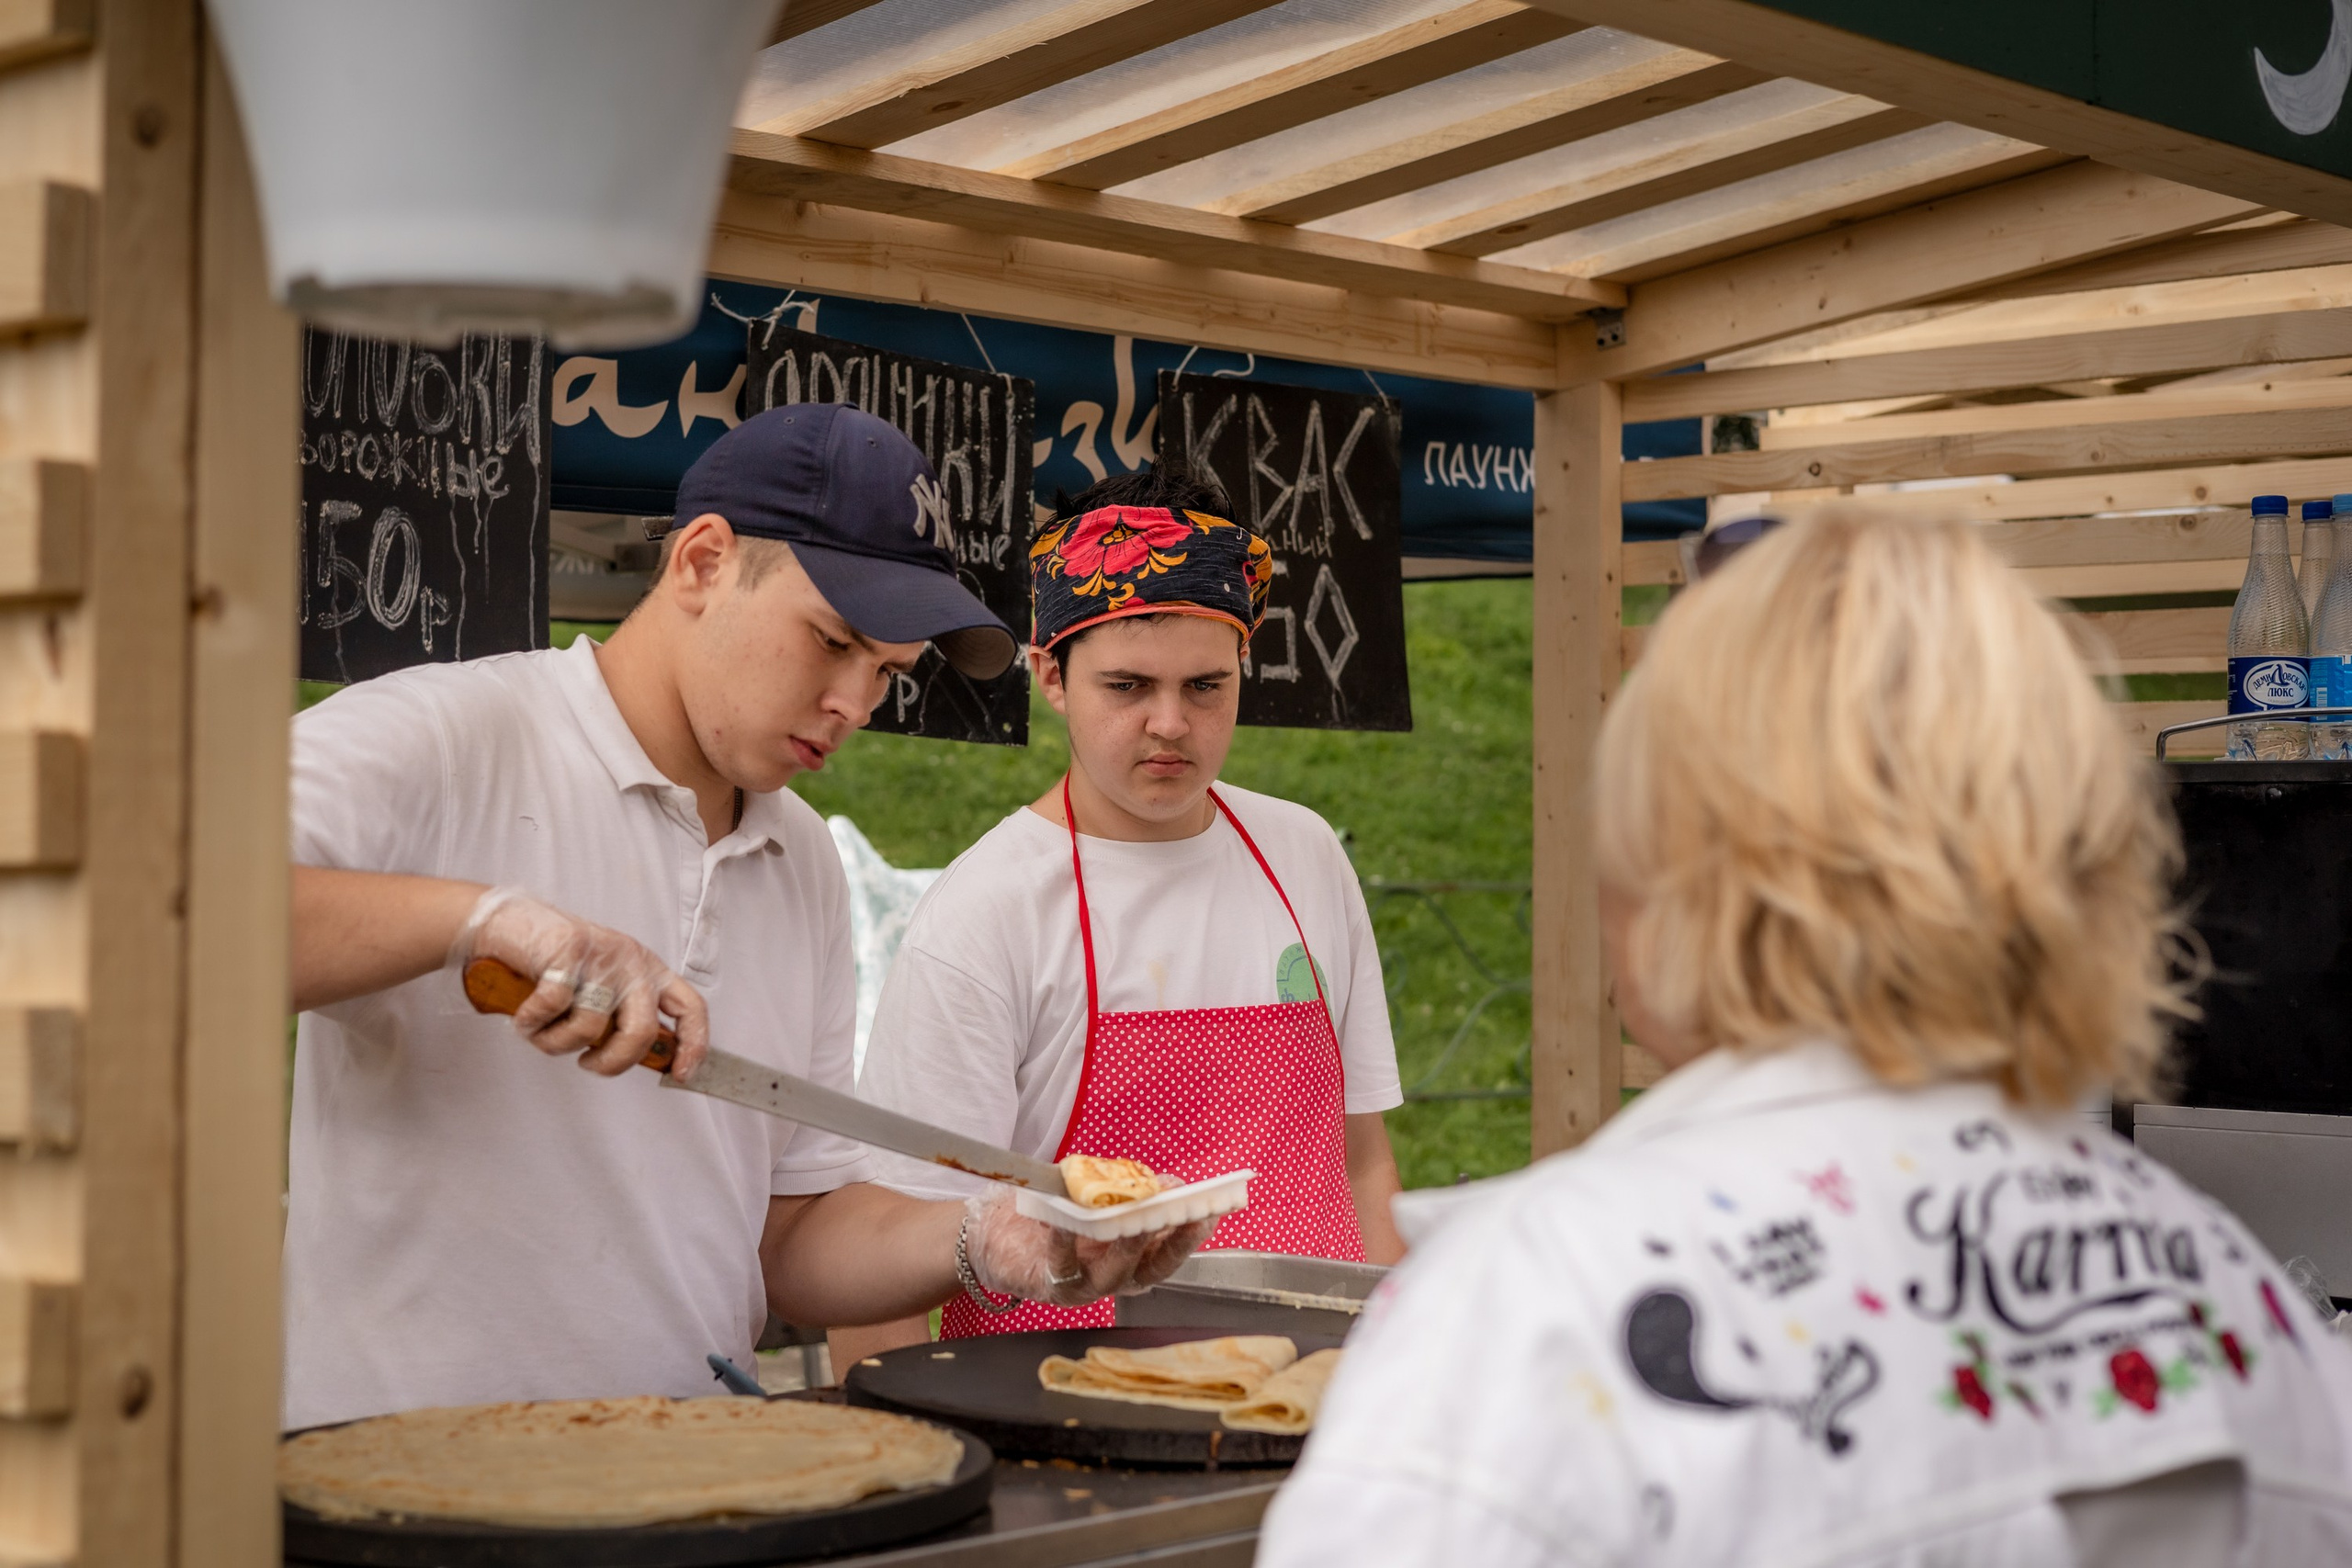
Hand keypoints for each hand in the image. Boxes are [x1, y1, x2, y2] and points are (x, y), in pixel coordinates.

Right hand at [449, 887, 709, 1076]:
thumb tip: (639, 1056)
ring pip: (590, 1027)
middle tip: (588, 1063)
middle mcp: (631, 960)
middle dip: (613, 1062)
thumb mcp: (600, 986)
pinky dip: (532, 1023)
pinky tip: (524, 1016)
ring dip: (557, 1043)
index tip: (680, 1074)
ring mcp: (601, 955)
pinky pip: (553, 1008)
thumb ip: (621, 1014)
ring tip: (541, 1031)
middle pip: (641, 1031)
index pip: (690, 1008)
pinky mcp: (568, 951)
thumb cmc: (552, 961)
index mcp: (647, 969)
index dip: (692, 1045)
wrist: (506, 922)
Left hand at [961, 1186, 1212, 1306]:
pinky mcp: (1054, 1287)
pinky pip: (1063, 1267)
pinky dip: (1064, 1242)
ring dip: (1128, 1247)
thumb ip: (1130, 1190)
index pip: (1173, 1246)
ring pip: (1117, 1273)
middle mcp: (1117, 1276)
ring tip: (1136, 1222)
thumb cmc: (1053, 1209)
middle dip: (1174, 1242)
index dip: (1196, 1231)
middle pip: (1155, 1266)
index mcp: (1133, 1254)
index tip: (1215, 1208)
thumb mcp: (1095, 1192)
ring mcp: (1087, 1286)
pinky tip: (1062, 1220)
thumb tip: (1169, 1185)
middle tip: (1188, 1215)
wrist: (996, 1230)